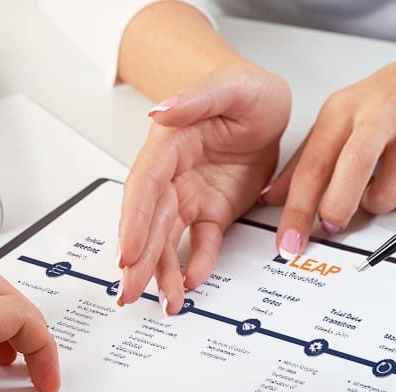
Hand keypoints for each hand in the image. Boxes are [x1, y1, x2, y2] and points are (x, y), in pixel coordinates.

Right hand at [117, 63, 290, 312]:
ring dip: (163, 272)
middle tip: (130, 291)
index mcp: (167, 145)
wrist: (267, 105)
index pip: (144, 187)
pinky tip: (192, 284)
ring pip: (168, 240)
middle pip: (148, 222)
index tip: (128, 251)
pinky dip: (196, 264)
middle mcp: (171, 176)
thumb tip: (161, 113)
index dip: (133, 221)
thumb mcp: (230, 86)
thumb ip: (195, 99)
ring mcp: (189, 197)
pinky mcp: (211, 213)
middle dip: (139, 260)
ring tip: (165, 302)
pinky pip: (201, 243)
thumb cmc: (245, 90)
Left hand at [264, 39, 395, 257]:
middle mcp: (377, 114)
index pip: (311, 166)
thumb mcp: (339, 118)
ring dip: (376, 204)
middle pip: (352, 171)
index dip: (296, 211)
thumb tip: (272, 198)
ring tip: (376, 183)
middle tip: (331, 224)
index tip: (287, 241)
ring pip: (388, 195)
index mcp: (342, 109)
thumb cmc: (388, 100)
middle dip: (337, 209)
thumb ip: (305, 160)